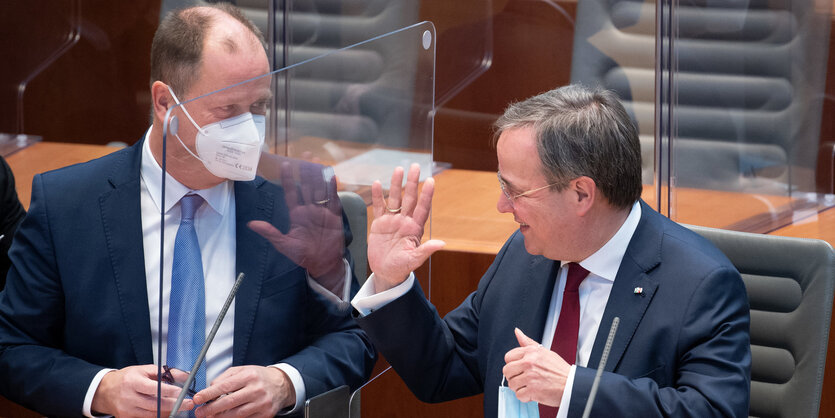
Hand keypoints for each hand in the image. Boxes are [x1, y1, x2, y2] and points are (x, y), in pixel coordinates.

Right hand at [91, 365, 194, 416]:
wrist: (105, 391)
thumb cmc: (126, 378)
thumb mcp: (143, 370)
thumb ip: (163, 372)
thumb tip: (183, 375)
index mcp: (132, 382)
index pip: (153, 388)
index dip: (168, 391)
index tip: (181, 391)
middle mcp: (129, 397)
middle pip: (155, 404)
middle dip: (174, 404)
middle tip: (188, 403)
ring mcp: (127, 410)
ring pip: (152, 413)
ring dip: (169, 411)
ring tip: (182, 407)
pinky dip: (159, 415)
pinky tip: (168, 411)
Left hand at [192, 366, 293, 416]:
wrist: (281, 385)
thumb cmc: (259, 377)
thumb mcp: (242, 370)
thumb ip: (225, 377)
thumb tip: (210, 388)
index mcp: (249, 376)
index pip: (224, 386)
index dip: (208, 394)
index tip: (197, 399)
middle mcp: (256, 390)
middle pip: (228, 402)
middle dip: (210, 409)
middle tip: (199, 412)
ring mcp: (261, 403)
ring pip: (236, 414)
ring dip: (219, 417)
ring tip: (210, 417)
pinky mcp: (265, 414)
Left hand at [249, 160, 346, 293]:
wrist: (322, 263)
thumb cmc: (302, 255)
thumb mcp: (283, 244)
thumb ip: (270, 232)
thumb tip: (251, 224)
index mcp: (296, 214)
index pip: (291, 192)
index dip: (288, 179)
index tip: (285, 165)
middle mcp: (309, 209)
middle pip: (307, 185)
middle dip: (306, 170)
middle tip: (305, 154)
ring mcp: (322, 211)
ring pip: (320, 189)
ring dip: (319, 175)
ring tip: (318, 160)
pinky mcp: (334, 215)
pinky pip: (333, 199)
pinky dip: (332, 188)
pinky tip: (331, 176)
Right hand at [367, 164, 444, 291]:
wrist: (385, 272)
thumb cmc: (401, 267)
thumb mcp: (414, 260)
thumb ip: (426, 250)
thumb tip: (442, 244)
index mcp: (415, 228)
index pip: (423, 208)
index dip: (427, 195)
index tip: (431, 181)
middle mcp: (405, 221)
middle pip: (410, 198)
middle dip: (412, 182)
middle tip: (415, 167)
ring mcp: (392, 221)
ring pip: (395, 199)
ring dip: (396, 184)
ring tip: (398, 169)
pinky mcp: (379, 223)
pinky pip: (379, 207)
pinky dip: (378, 196)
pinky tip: (377, 184)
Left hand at [502, 328, 570, 406]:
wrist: (572, 385)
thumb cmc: (560, 370)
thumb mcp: (545, 352)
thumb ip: (528, 343)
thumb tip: (517, 332)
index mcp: (531, 352)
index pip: (508, 357)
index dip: (512, 364)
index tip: (519, 368)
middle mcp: (529, 363)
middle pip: (507, 371)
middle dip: (513, 376)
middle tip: (523, 378)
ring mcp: (530, 377)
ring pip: (511, 384)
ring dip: (519, 387)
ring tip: (529, 385)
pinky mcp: (532, 391)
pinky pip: (519, 395)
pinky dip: (525, 397)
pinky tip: (533, 392)